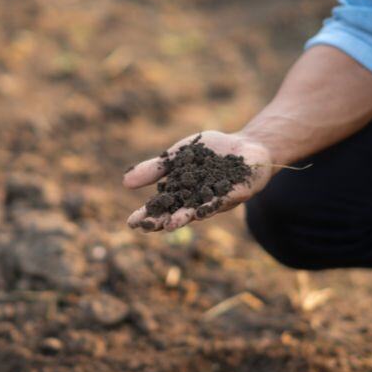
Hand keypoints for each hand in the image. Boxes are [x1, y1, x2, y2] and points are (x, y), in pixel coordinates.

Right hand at [123, 131, 273, 231]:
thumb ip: (156, 168)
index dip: (147, 214)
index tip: (131, 223)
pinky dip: (214, 202)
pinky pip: (226, 197)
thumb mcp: (178, 156)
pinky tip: (203, 209)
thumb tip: (125, 183)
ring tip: (171, 224)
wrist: (246, 145)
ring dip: (186, 217)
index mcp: (183, 193)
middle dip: (163, 220)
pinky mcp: (240, 191)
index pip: (161, 206)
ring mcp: (219, 198)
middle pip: (178, 212)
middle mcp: (199, 200)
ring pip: (201, 209)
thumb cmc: (211, 152)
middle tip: (148, 227)